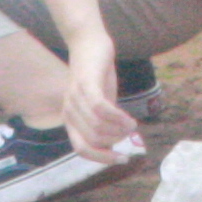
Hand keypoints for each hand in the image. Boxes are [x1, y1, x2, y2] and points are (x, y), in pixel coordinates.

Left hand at [56, 32, 139, 166]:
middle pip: (93, 141)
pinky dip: (118, 118)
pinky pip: (102, 110)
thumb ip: (106, 122)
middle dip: (115, 142)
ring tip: (131, 124)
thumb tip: (121, 141)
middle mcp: (69, 111)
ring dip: (119, 130)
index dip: (102, 159)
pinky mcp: (87, 84)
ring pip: (98, 128)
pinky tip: (130, 119)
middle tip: (129, 132)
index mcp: (70, 119)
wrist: (89, 42)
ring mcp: (76, 98)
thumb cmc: (97, 74)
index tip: (122, 158)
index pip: (82, 150)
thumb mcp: (101, 103)